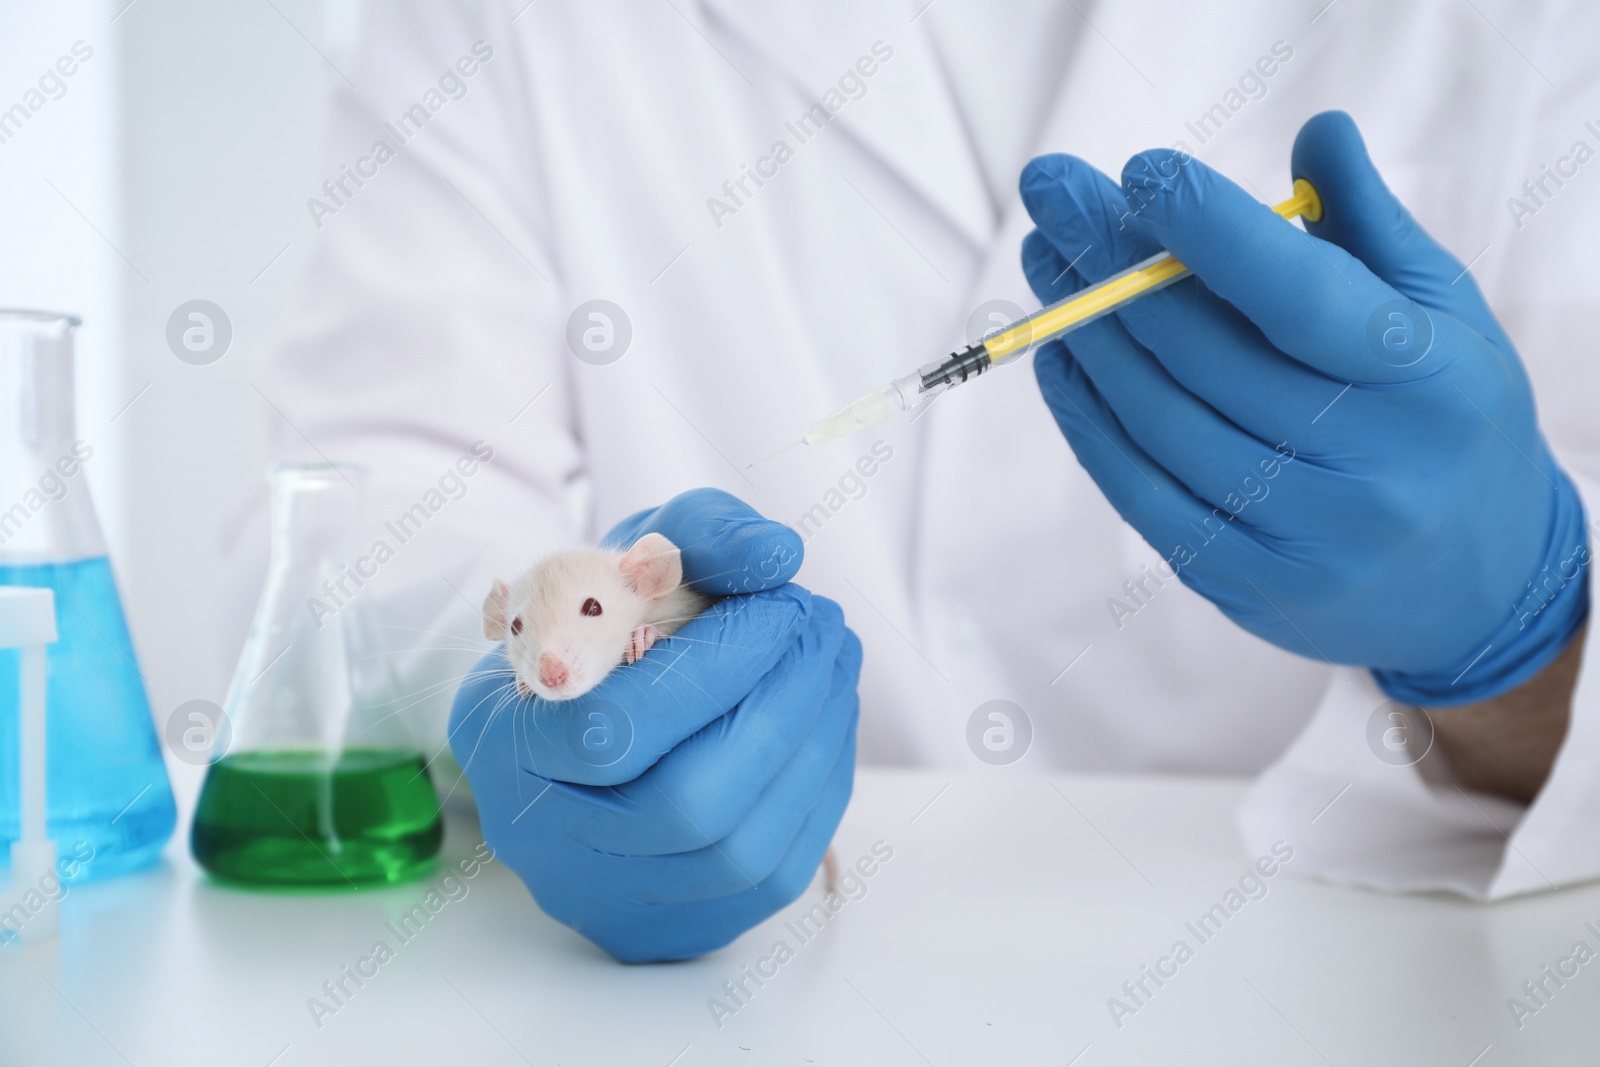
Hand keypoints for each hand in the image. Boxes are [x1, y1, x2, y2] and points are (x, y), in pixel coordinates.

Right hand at [449, 489, 860, 961]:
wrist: (583, 703)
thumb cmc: (604, 622)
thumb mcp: (631, 553)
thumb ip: (696, 533)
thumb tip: (776, 552)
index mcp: (504, 743)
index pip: (615, 733)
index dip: (718, 667)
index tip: (782, 601)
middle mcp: (544, 843)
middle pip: (688, 807)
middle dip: (782, 705)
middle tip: (822, 625)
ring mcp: (608, 897)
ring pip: (740, 851)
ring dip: (815, 743)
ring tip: (835, 661)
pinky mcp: (674, 925)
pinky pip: (772, 877)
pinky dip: (819, 789)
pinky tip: (831, 718)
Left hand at [1019, 110, 1587, 704]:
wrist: (1480, 584)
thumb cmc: (1449, 421)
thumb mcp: (1444, 316)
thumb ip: (1373, 226)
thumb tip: (1317, 130)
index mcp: (1428, 383)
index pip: (1305, 300)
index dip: (1216, 234)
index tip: (1141, 172)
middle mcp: (1369, 468)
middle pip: (1208, 355)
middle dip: (1113, 263)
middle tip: (1054, 196)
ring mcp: (1302, 537)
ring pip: (1160, 421)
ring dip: (1086, 334)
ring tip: (1046, 264)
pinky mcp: (1243, 585)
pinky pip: (1141, 493)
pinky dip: (1088, 419)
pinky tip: (1064, 358)